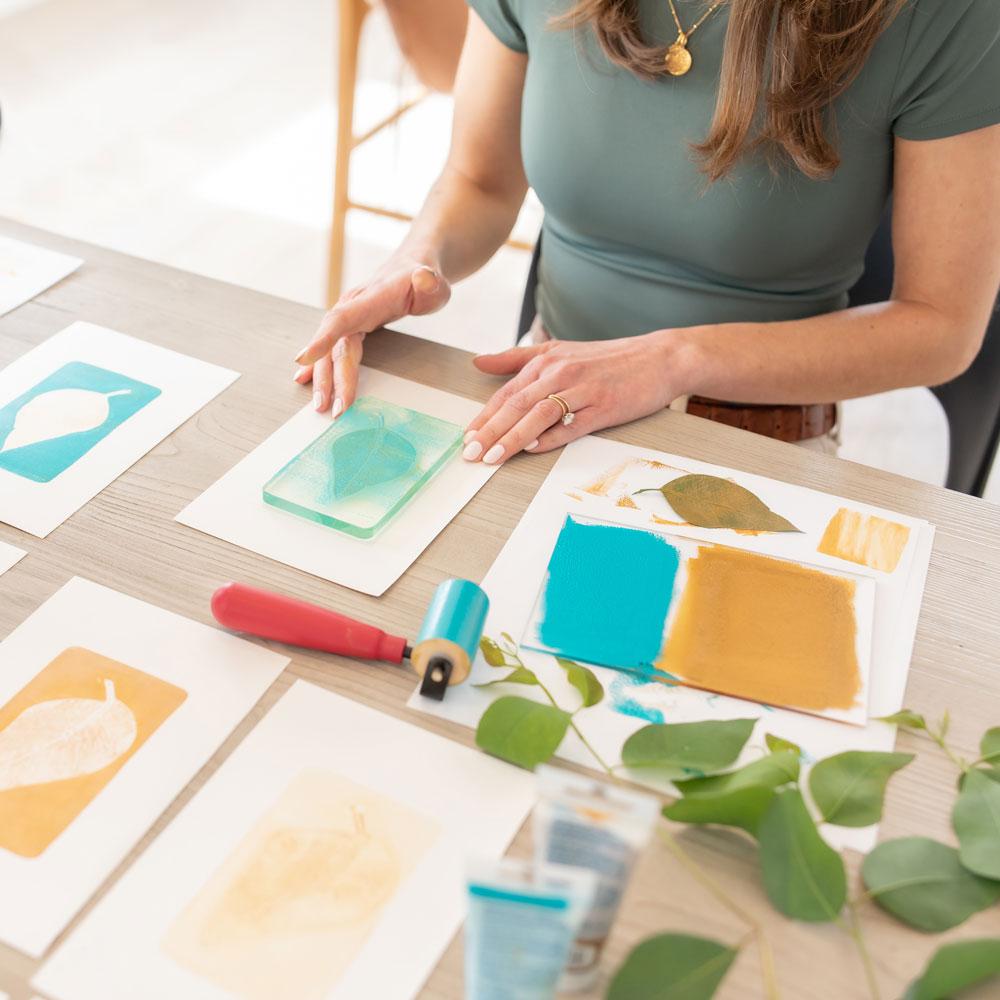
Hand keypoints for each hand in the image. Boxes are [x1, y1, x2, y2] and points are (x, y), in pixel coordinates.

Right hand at [293, 260, 450, 414]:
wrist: (412, 267)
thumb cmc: (424, 280)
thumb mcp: (433, 283)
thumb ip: (428, 282)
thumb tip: (423, 277)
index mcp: (370, 298)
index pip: (341, 318)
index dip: (322, 338)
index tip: (303, 358)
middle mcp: (352, 307)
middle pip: (335, 345)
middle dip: (329, 377)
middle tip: (329, 408)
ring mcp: (348, 317)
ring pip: (330, 351)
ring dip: (323, 379)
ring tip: (320, 406)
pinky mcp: (349, 326)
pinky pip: (331, 348)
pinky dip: (317, 365)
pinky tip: (303, 380)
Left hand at [462, 331, 684, 463]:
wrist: (660, 358)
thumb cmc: (609, 359)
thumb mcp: (560, 350)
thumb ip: (517, 358)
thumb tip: (478, 362)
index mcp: (547, 361)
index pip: (507, 392)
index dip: (484, 417)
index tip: (466, 438)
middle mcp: (561, 373)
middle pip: (517, 405)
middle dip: (489, 432)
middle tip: (469, 454)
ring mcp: (583, 389)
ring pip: (539, 415)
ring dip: (512, 438)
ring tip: (492, 458)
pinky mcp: (604, 407)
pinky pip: (572, 425)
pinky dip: (551, 437)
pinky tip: (532, 449)